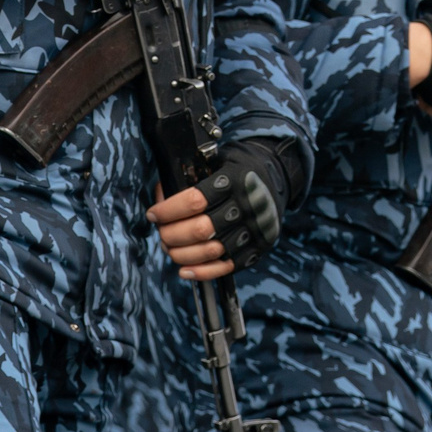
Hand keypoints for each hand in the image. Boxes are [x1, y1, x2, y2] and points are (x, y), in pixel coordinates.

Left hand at [148, 140, 296, 279]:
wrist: (278, 177)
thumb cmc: (241, 168)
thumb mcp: (219, 158)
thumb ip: (193, 174)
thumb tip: (161, 193)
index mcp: (233, 181)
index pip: (193, 201)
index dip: (167, 210)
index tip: (153, 213)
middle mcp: (244, 207)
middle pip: (198, 230)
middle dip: (170, 234)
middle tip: (160, 231)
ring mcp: (251, 231)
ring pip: (209, 251)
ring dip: (181, 254)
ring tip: (169, 247)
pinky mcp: (256, 249)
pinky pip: (225, 267)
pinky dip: (201, 272)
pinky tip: (184, 270)